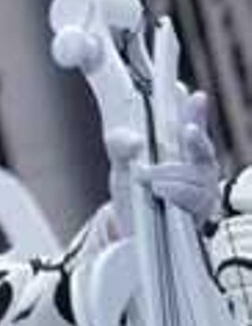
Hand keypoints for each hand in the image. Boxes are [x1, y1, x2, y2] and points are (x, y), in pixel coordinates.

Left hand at [110, 90, 220, 231]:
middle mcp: (198, 165)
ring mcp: (203, 187)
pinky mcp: (201, 210)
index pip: (192, 124)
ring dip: (167, 173)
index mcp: (181, 148)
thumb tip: (134, 141)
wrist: (132, 228)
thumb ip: (121, 147)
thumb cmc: (134, 190)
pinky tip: (158, 190)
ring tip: (145, 177)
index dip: (196, 111)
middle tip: (187, 129)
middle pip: (203, 148)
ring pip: (195, 174)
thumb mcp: (121, 164)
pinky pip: (194, 197)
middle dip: (196, 138)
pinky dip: (173, 191)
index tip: (195, 97)